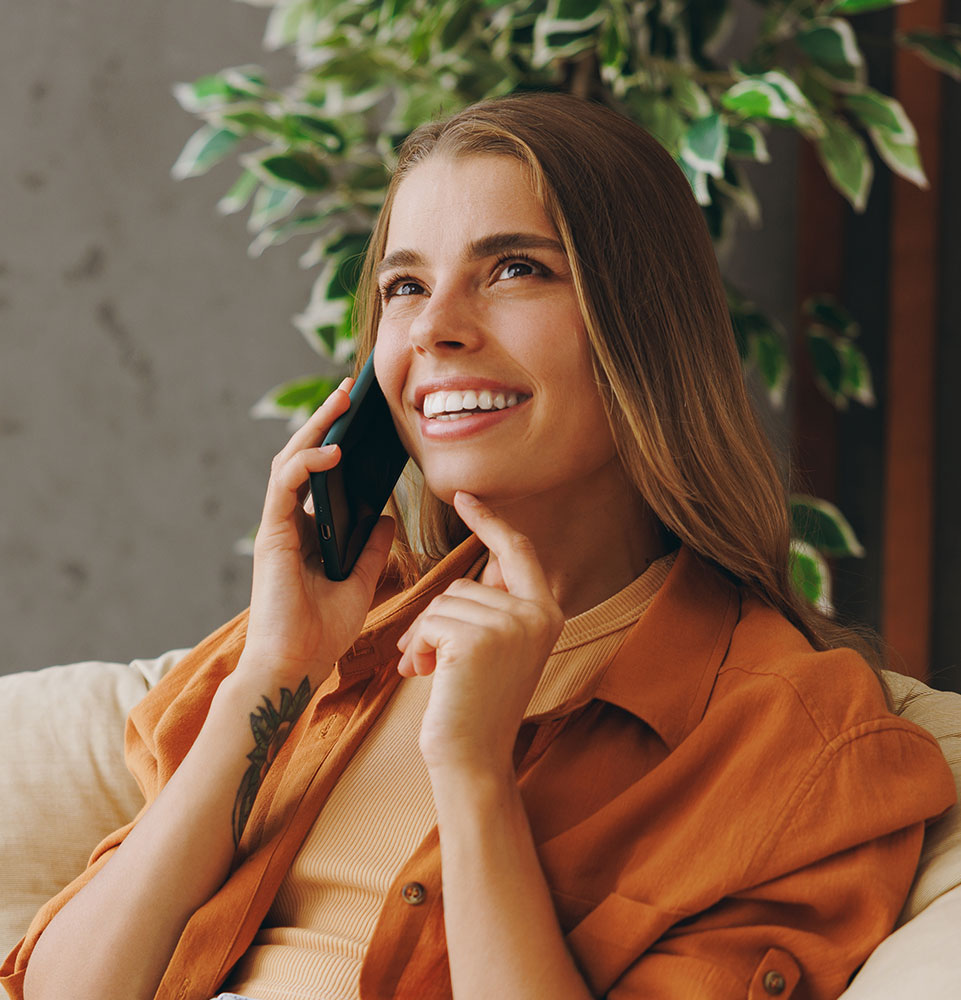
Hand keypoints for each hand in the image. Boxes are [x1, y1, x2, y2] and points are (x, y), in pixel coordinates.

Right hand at [241, 378, 395, 686]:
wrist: (298, 667)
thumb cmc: (323, 632)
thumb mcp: (360, 581)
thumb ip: (370, 548)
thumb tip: (386, 516)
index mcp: (309, 530)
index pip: (321, 474)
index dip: (338, 441)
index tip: (362, 415)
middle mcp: (291, 522)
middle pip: (304, 458)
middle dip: (326, 421)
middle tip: (350, 389)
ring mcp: (278, 527)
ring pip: (290, 462)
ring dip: (315, 429)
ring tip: (341, 401)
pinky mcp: (272, 536)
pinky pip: (285, 488)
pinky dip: (306, 465)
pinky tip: (332, 451)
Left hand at [396, 492, 562, 776]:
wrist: (472, 759)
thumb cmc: (475, 706)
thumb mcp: (499, 649)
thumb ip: (494, 606)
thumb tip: (483, 568)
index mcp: (546, 613)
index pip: (517, 552)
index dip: (490, 523)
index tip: (464, 498)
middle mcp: (536, 615)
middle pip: (465, 585)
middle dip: (437, 619)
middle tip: (426, 658)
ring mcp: (509, 625)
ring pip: (443, 603)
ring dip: (424, 637)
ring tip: (431, 672)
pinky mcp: (476, 639)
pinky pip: (428, 622)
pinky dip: (415, 648)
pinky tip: (424, 675)